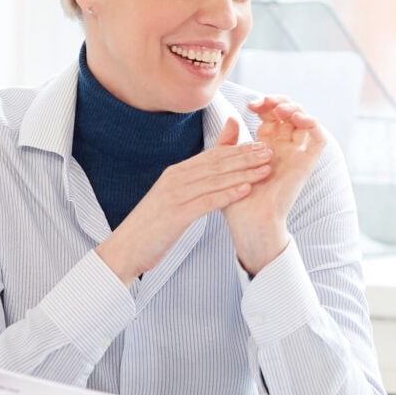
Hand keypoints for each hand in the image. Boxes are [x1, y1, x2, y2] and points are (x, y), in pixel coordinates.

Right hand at [94, 119, 272, 282]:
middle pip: (217, 164)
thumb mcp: (173, 199)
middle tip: (270, 150)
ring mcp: (174, 195)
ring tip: (266, 168)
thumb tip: (213, 174)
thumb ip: (195, 183)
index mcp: (176, 173)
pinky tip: (246, 191)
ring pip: (215, 180)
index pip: (212, 155)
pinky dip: (227, 194)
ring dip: (243, 173)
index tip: (261, 144)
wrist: (125, 250)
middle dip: (246, 156)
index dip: (238, 149)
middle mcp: (175, 179)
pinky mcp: (175, 215)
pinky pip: (206, 201)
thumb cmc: (152, 227)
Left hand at [225, 96, 326, 275]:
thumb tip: (231, 117)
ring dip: (295, 109)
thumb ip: (227, 141)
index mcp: (265, 147)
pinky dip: (312, 123)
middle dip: (278, 102)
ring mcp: (296, 155)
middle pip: (289, 115)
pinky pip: (319, 139)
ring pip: (305, 122)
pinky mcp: (306, 163)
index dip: (264, 105)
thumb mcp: (226, 164)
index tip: (249, 105)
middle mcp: (283, 149)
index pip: (271, 116)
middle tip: (264, 103)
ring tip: (279, 109)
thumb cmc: (235, 199)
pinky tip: (296, 118)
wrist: (248, 221)